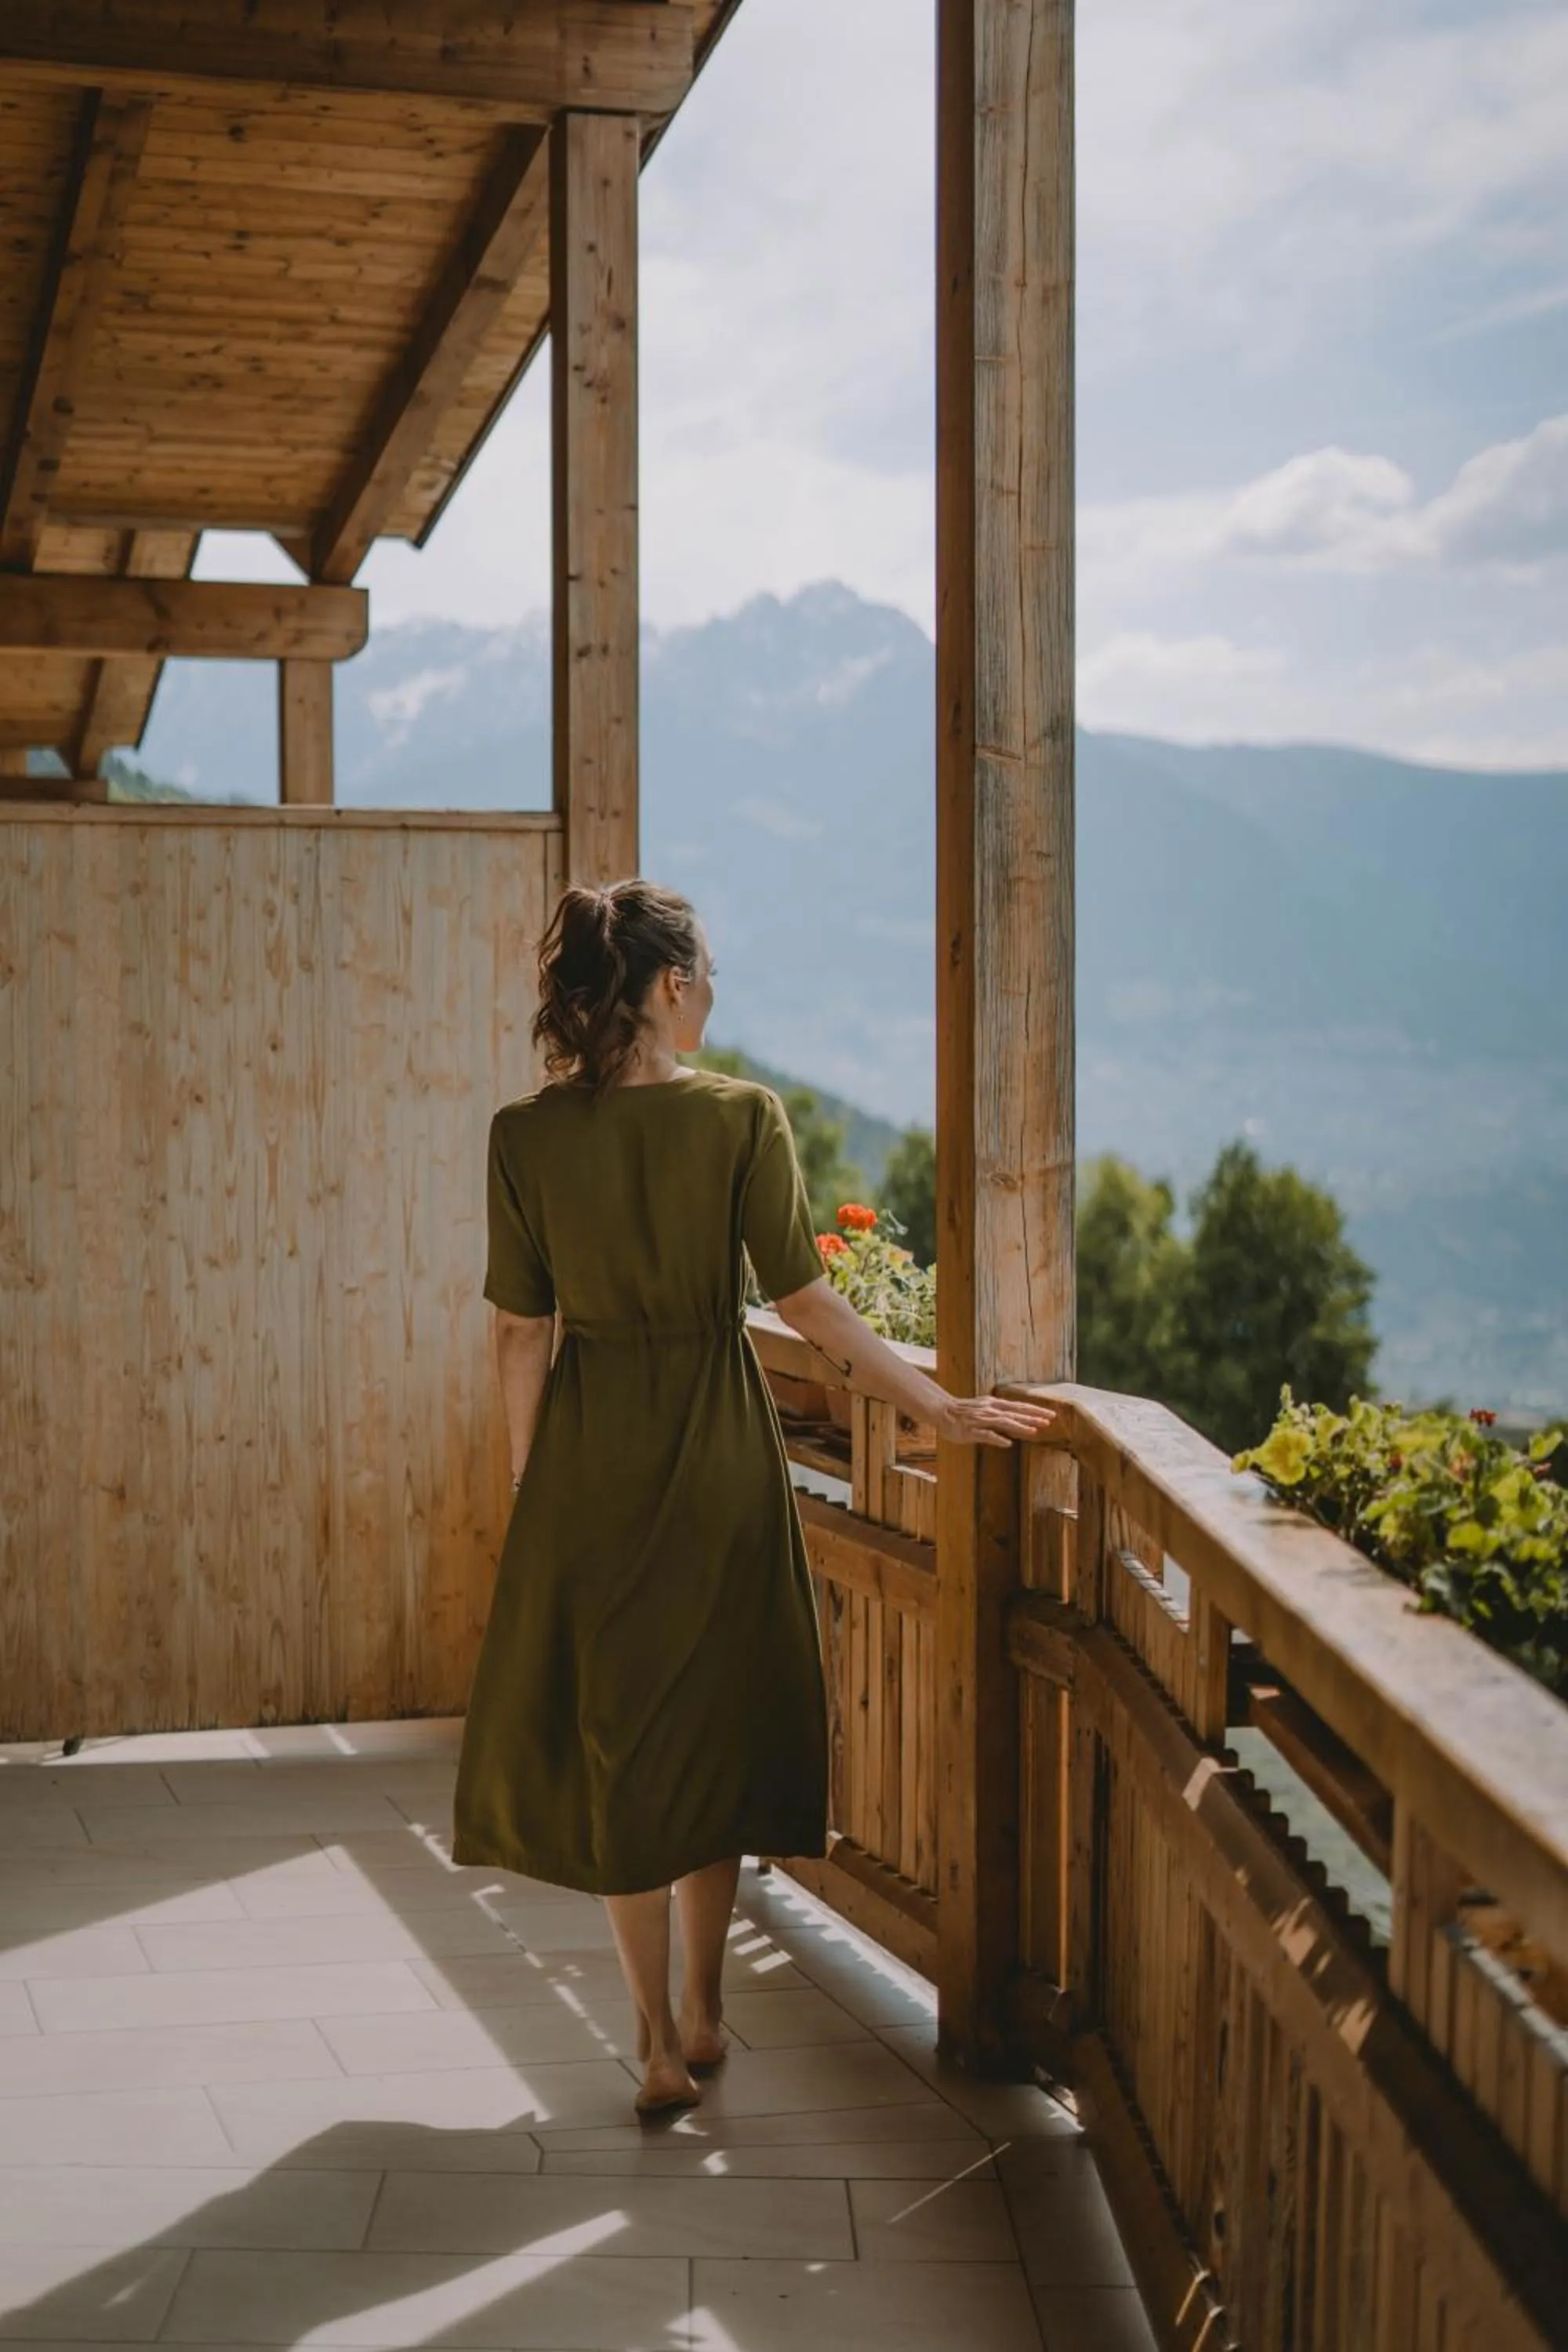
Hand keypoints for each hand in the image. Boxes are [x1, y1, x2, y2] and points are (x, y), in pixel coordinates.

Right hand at [935, 1395, 1056, 1448]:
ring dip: (1019, 1426)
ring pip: (1003, 1422)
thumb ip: (1001, 1416)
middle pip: (1015, 1413)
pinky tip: (1008, 1443)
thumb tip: (1017, 1423)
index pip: (1019, 1407)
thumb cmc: (965, 1412)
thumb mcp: (986, 1409)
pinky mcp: (971, 1430)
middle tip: (1050, 1420)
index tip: (1051, 1414)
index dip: (1035, 1411)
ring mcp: (981, 1420)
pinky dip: (997, 1438)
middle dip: (1033, 1417)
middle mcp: (990, 1410)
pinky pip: (986, 1435)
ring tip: (1034, 1431)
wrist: (943, 1410)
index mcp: (995, 1404)